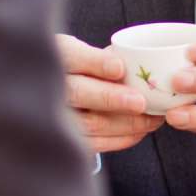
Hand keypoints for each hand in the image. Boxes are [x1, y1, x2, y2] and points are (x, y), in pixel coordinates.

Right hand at [57, 34, 161, 154]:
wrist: (42, 97)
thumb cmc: (72, 69)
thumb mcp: (79, 52)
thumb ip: (100, 57)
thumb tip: (134, 65)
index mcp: (55, 57)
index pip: (71, 57)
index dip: (95, 62)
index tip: (119, 68)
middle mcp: (48, 87)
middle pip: (77, 93)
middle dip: (111, 99)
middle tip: (140, 102)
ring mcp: (53, 116)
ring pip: (89, 123)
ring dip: (126, 123)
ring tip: (153, 117)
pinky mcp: (64, 140)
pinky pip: (93, 143)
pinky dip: (120, 139)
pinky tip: (139, 131)